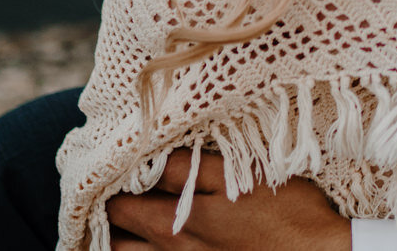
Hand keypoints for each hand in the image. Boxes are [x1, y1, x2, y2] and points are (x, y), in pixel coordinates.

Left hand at [107, 149, 350, 250]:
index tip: (121, 159)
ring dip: (122, 235)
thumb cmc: (285, 213)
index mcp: (174, 223)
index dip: (115, 175)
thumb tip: (146, 156)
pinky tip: (153, 241)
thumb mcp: (239, 177)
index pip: (119, 198)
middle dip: (111, 206)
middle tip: (119, 184)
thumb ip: (187, 167)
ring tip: (131, 215)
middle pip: (115, 233)